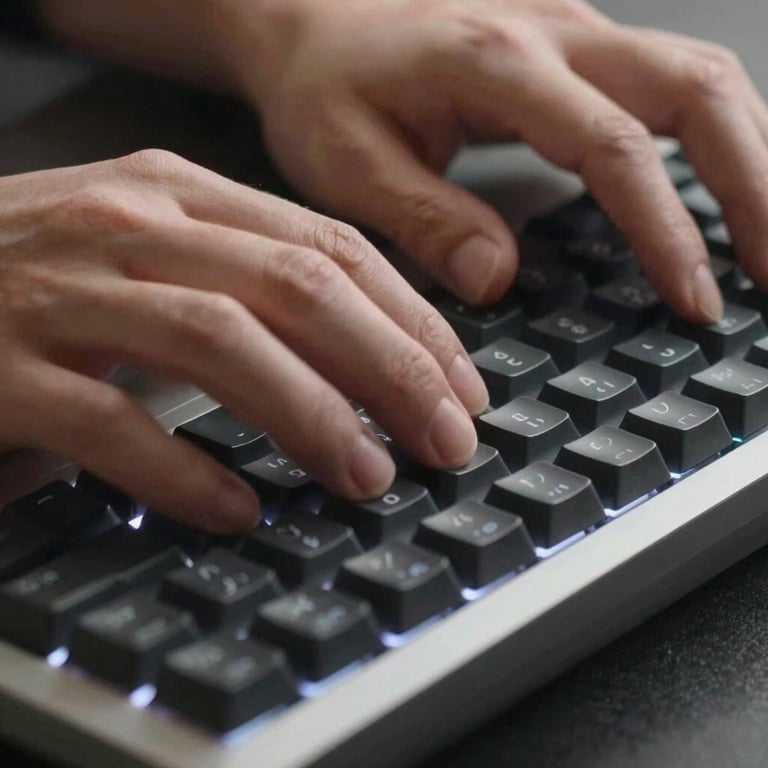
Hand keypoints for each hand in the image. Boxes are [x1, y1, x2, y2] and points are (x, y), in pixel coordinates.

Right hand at [0, 150, 486, 530]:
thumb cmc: (40, 279)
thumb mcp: (154, 254)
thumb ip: (245, 283)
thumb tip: (363, 355)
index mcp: (178, 195)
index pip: (330, 248)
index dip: (411, 321)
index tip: (460, 386)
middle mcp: (127, 228)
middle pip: (296, 289)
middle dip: (389, 370)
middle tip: (445, 439)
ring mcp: (59, 294)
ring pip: (218, 342)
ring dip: (310, 416)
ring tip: (366, 477)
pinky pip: (109, 424)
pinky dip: (184, 470)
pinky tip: (237, 509)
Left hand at [219, 0, 767, 322]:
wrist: (309, 20)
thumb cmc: (321, 87)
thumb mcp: (346, 164)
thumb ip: (424, 219)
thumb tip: (499, 278)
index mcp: (494, 63)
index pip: (612, 146)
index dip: (665, 228)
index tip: (695, 297)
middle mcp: (552, 31)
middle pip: (696, 88)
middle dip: (756, 184)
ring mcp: (572, 29)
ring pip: (701, 77)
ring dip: (754, 157)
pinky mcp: (575, 45)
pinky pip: (671, 82)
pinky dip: (716, 137)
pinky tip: (729, 185)